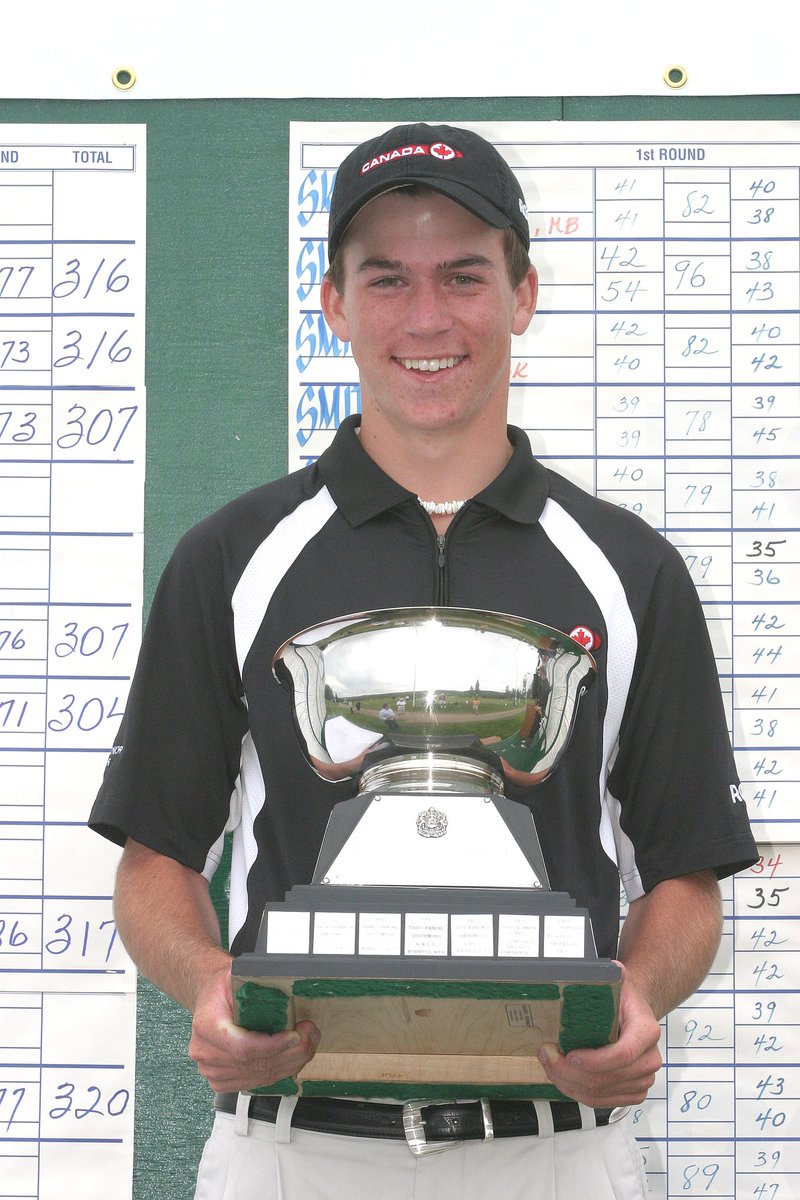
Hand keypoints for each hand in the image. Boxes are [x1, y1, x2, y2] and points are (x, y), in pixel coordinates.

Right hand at [188, 966, 319, 1091]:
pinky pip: (257, 1082)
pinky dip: (280, 1071)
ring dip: (291, 1063)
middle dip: (291, 1052)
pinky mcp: (221, 1081)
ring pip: (261, 1076)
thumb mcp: (235, 975)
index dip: (273, 1046)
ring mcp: (212, 1071)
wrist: (209, 1002)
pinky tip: (291, 1057)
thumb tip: (283, 978)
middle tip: (310, 1034)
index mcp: (206, 1025)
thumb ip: (255, 978)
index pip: (243, 1047)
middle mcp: (205, 1052)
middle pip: (256, 1064)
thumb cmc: (221, 990)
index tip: (295, 1036)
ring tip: (307, 1043)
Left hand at [537, 964, 661, 1107]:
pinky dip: (577, 1093)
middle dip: (570, 1071)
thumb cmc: (624, 1000)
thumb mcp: (618, 983)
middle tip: (546, 1056)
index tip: (570, 1055)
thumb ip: (613, 975)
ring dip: (569, 1083)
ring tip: (549, 1065)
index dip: (595, 1060)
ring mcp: (642, 1080)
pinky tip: (562, 1078)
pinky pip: (601, 1102)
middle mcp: (649, 1060)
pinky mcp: (632, 1093)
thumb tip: (608, 968)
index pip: (622, 1054)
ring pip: (600, 1093)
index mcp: (647, 1032)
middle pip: (606, 1078)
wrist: (635, 1014)